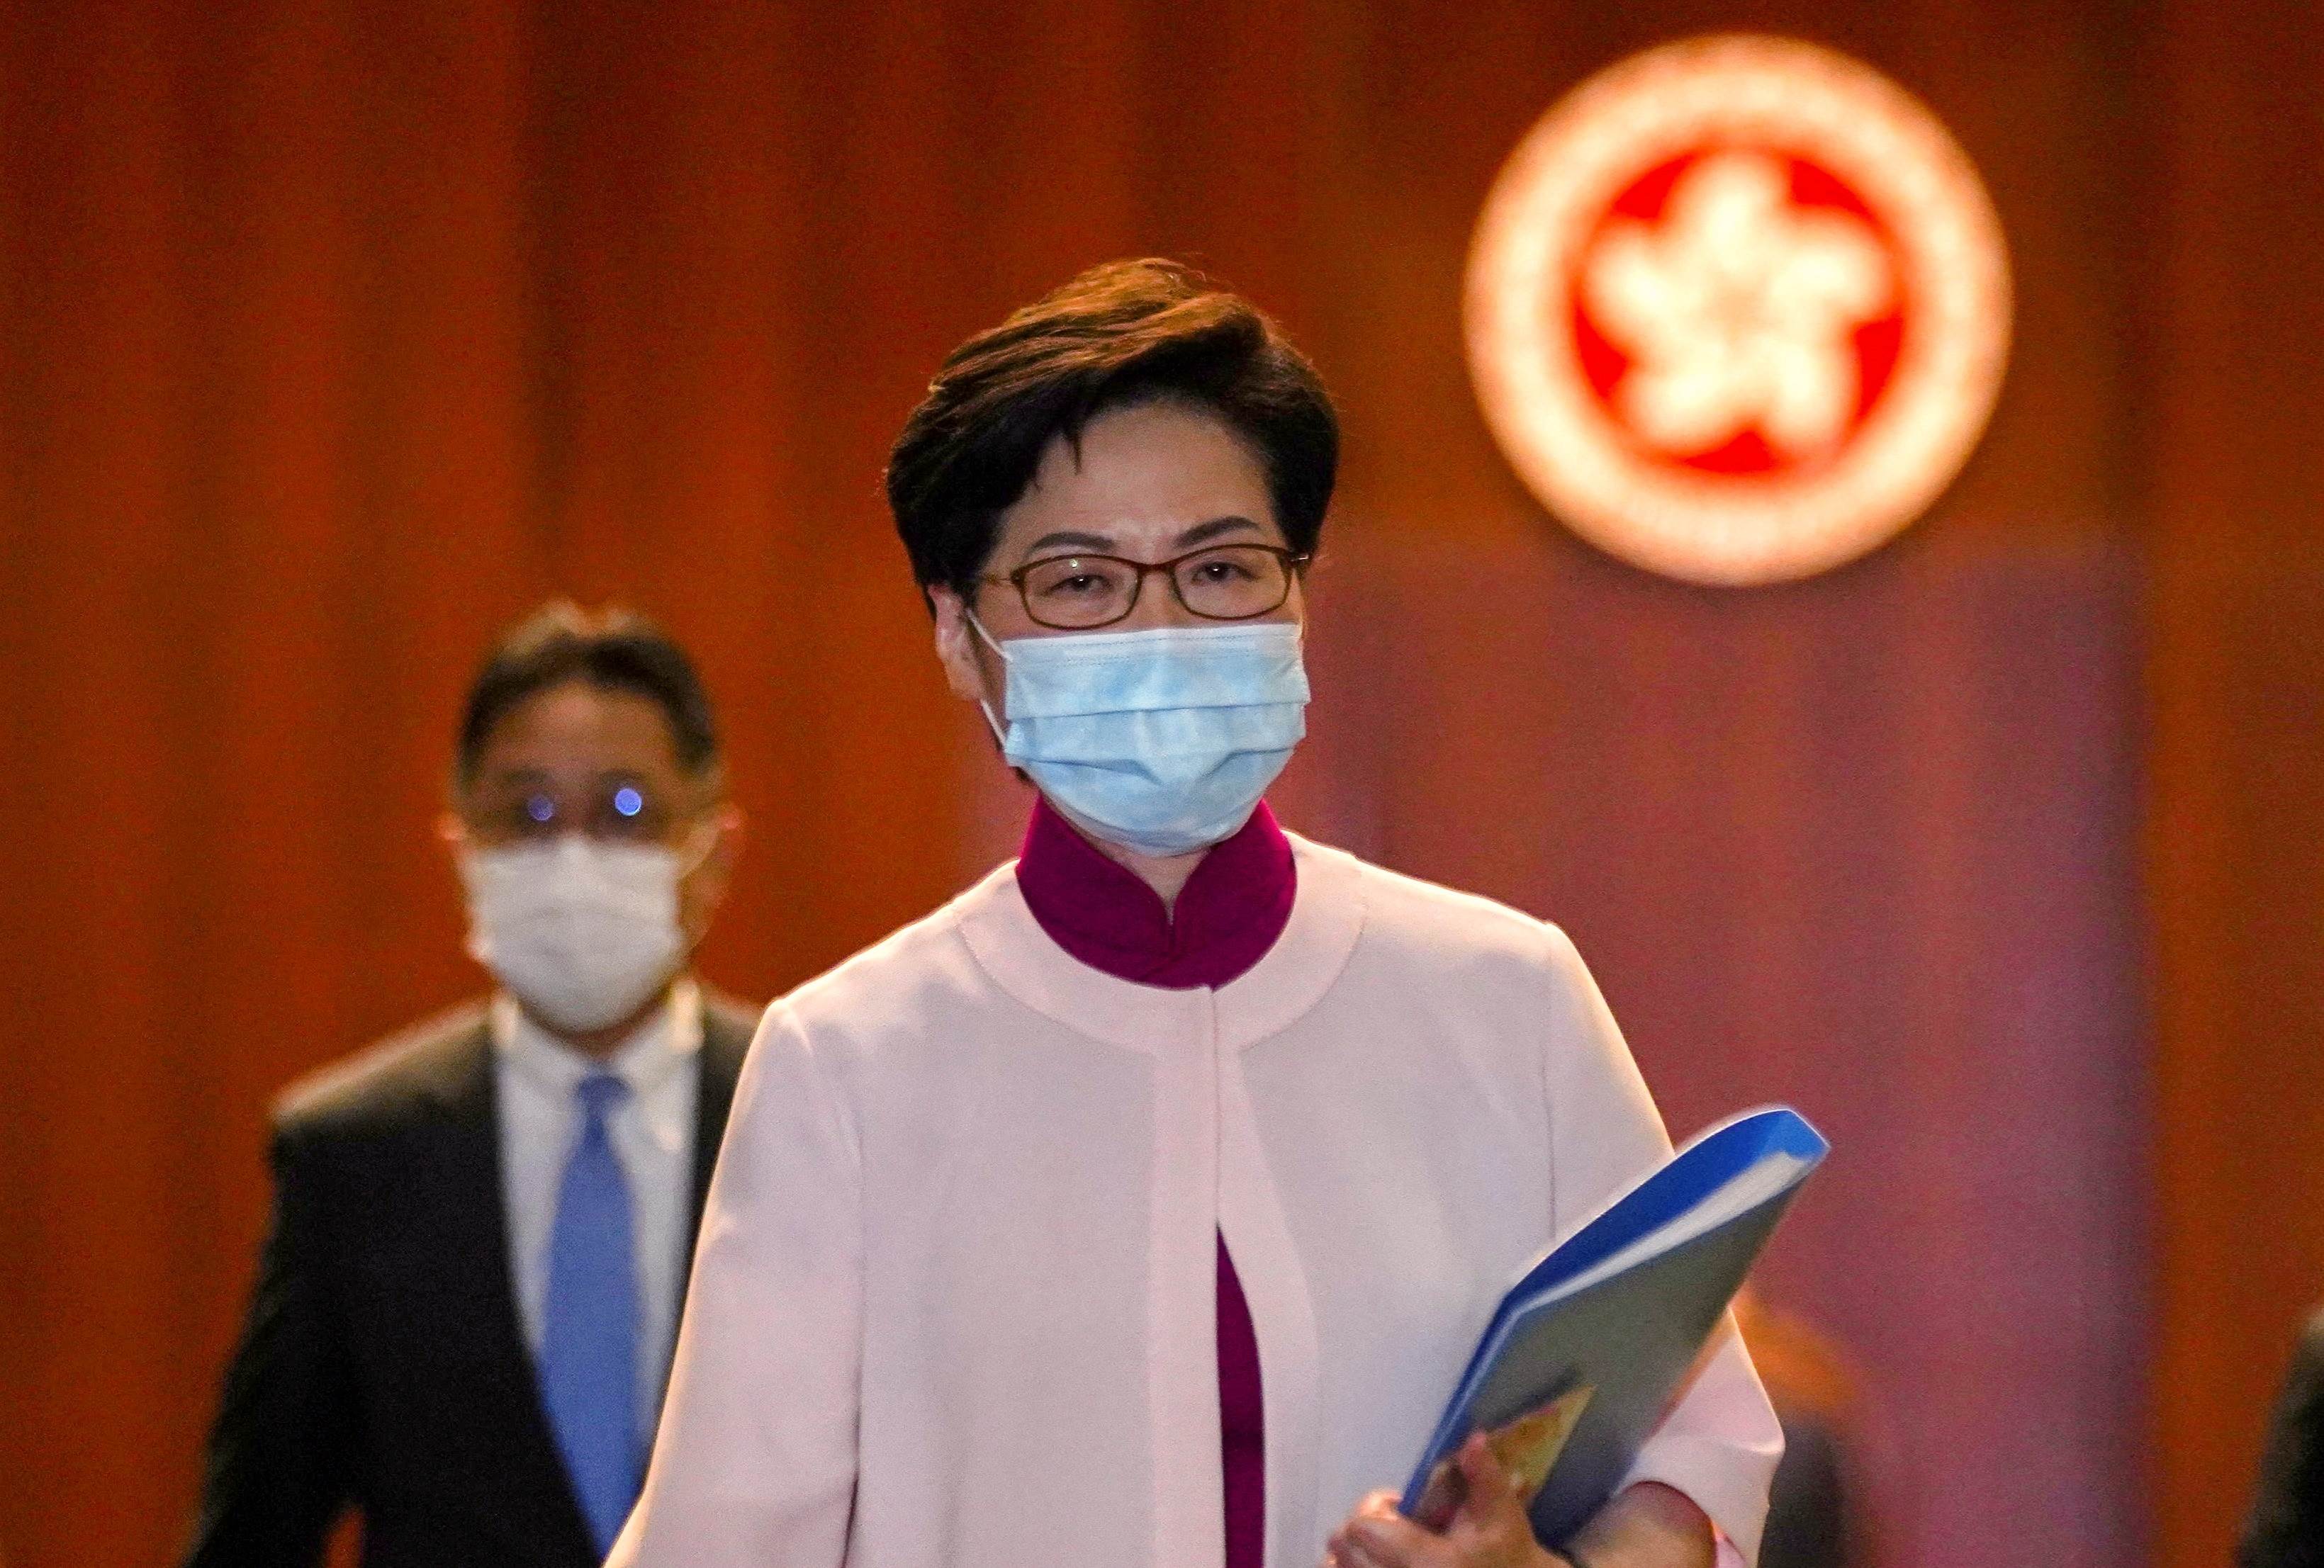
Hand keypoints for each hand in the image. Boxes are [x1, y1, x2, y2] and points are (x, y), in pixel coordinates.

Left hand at [1322, 1434, 1560, 1567]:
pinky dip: (1352, 1567)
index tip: (1401, 1506)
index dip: (1377, 1508)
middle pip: (1344, 1548)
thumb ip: (1482, 1474)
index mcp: (1427, 1563)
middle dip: (1362, 1529)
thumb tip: (1472, 1438)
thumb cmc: (1505, 1553)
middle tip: (1392, 1527)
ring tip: (1382, 1548)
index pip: (1364, 1527)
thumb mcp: (1500, 1512)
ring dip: (1352, 1553)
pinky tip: (1375, 1562)